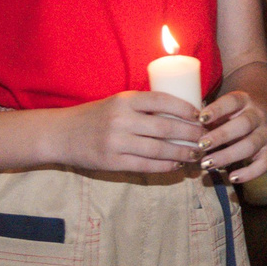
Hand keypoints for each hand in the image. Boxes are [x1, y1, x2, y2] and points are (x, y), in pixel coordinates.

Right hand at [58, 89, 206, 174]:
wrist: (61, 134)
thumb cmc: (95, 116)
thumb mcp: (117, 103)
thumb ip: (141, 106)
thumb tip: (180, 112)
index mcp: (124, 100)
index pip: (162, 100)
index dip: (185, 107)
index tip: (200, 114)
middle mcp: (121, 119)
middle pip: (166, 127)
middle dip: (191, 133)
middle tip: (206, 137)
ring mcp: (116, 142)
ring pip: (159, 149)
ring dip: (182, 153)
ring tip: (197, 153)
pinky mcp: (112, 162)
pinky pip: (146, 166)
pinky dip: (165, 166)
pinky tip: (177, 165)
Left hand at [193, 89, 266, 181]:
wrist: (263, 112)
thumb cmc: (232, 112)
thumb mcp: (223, 108)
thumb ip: (210, 117)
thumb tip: (190, 130)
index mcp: (244, 100)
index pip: (232, 101)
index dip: (217, 109)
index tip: (201, 118)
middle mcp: (258, 115)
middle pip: (244, 124)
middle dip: (221, 136)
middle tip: (201, 145)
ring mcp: (266, 133)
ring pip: (251, 145)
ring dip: (228, 156)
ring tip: (207, 164)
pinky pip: (263, 164)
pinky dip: (249, 173)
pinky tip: (232, 177)